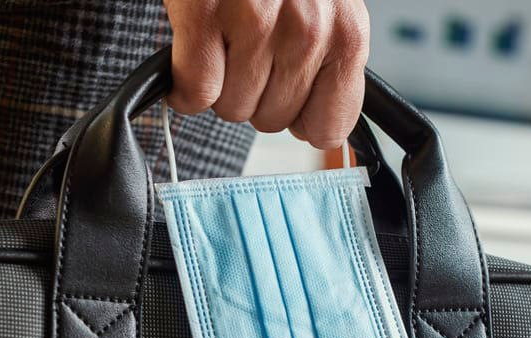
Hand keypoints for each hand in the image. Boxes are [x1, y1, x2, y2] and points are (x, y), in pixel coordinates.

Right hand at [163, 0, 369, 149]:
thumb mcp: (326, 8)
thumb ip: (330, 65)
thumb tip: (323, 132)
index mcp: (346, 33)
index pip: (330, 126)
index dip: (301, 117)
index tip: (288, 96)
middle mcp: (307, 31)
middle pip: (273, 120)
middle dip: (256, 92)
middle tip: (248, 49)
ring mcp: (256, 23)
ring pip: (233, 108)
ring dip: (221, 83)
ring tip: (225, 38)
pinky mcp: (205, 14)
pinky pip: (196, 91)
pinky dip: (185, 83)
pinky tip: (195, 50)